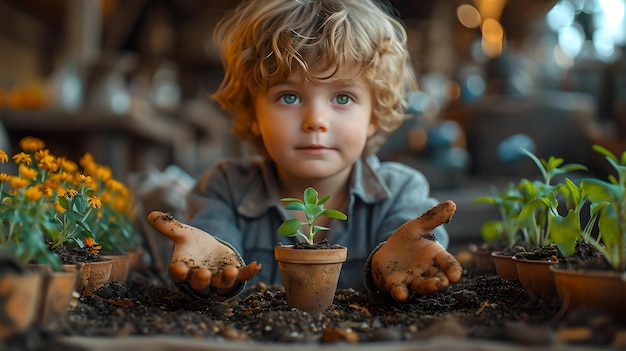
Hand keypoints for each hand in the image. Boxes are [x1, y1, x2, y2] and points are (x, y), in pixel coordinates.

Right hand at [147, 211, 261, 295]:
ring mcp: (218, 278)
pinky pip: (242, 276)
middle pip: (199, 282)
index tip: (177, 268)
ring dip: (226, 279)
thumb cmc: (194, 246)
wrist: (211, 253)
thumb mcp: (183, 234)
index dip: (178, 271)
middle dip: (201, 279)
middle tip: (203, 274)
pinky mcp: (234, 274)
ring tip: (231, 272)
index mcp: (184, 268)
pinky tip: (257, 266)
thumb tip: (151, 214)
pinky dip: (249, 272)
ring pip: (221, 284)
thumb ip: (169, 227)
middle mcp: (199, 277)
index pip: (178, 272)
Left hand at [371, 200, 461, 301]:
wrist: (387, 254)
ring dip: (428, 287)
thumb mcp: (418, 226)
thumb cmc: (407, 242)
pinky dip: (401, 294)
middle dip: (441, 282)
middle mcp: (427, 272)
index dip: (453, 270)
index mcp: (436, 257)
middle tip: (443, 282)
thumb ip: (433, 217)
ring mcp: (412, 280)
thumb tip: (452, 204)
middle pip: (438, 278)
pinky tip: (401, 294)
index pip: (449, 265)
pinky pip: (400, 291)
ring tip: (434, 286)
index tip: (455, 275)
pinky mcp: (396, 285)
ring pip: (422, 286)